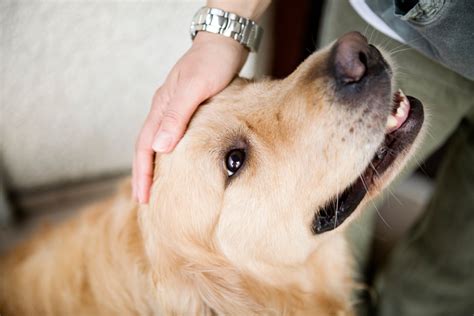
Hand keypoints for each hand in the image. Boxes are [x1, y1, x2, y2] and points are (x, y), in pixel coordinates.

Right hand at [133, 32, 247, 202]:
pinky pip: (175, 137)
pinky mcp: (191, 110)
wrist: (226, 41)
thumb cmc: (212, 62)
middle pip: (148, 148)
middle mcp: (165, 110)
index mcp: (161, 107)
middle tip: (145, 201)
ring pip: (160, 144)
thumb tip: (160, 148)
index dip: (142, 174)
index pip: (145, 147)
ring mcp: (177, 110)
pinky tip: (180, 163)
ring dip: (156, 166)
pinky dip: (173, 154)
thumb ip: (177, 116)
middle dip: (144, 175)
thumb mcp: (194, 88)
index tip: (142, 198)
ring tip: (159, 188)